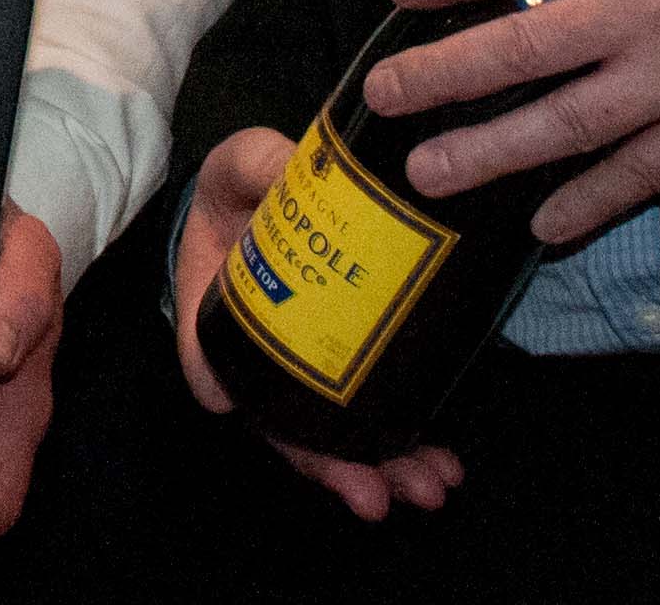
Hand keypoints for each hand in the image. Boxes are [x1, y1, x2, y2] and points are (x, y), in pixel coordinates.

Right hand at [171, 129, 465, 522]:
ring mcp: (306, 369)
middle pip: (288, 428)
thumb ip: (259, 164)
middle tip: (380, 494)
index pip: (218, 368)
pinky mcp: (351, 364)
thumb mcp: (240, 165)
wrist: (274, 192)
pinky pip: (370, 415)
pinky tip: (441, 463)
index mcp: (218, 315)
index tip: (261, 419)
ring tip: (429, 487)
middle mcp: (260, 358)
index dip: (251, 408)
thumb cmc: (243, 186)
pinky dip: (404, 443)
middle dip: (335, 467)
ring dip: (382, 470)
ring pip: (334, 437)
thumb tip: (285, 170)